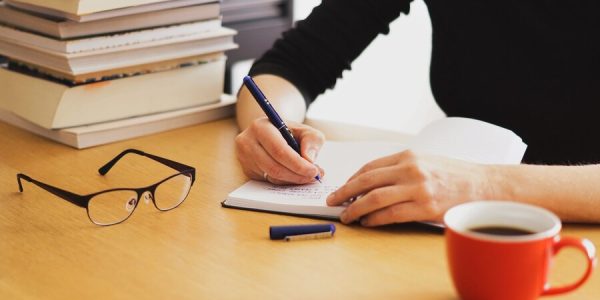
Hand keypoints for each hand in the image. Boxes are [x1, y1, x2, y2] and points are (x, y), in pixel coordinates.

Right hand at [235, 117, 324, 184]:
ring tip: (307, 176)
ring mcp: (244, 158)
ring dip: (293, 180)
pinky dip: (285, 181)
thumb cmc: (290, 132)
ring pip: (272, 176)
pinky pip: (268, 181)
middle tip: (314, 176)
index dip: (297, 163)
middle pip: (274, 167)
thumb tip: (309, 159)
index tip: (314, 171)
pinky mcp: (247, 170)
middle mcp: (247, 142)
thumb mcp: (305, 130)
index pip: (279, 150)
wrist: (272, 133)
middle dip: (297, 175)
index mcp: (260, 127)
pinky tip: (295, 176)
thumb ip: (312, 141)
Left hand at [326, 150, 491, 225]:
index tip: (342, 188)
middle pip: (366, 181)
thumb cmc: (455, 174)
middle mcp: (411, 169)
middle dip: (345, 192)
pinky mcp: (425, 208)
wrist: (485, 186)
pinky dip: (375, 220)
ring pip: (375, 199)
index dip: (352, 179)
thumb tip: (372, 181)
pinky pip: (391, 215)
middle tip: (332, 201)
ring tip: (347, 216)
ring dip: (356, 209)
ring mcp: (418, 189)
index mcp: (408, 156)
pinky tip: (367, 222)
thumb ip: (401, 168)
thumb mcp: (426, 161)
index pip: (370, 167)